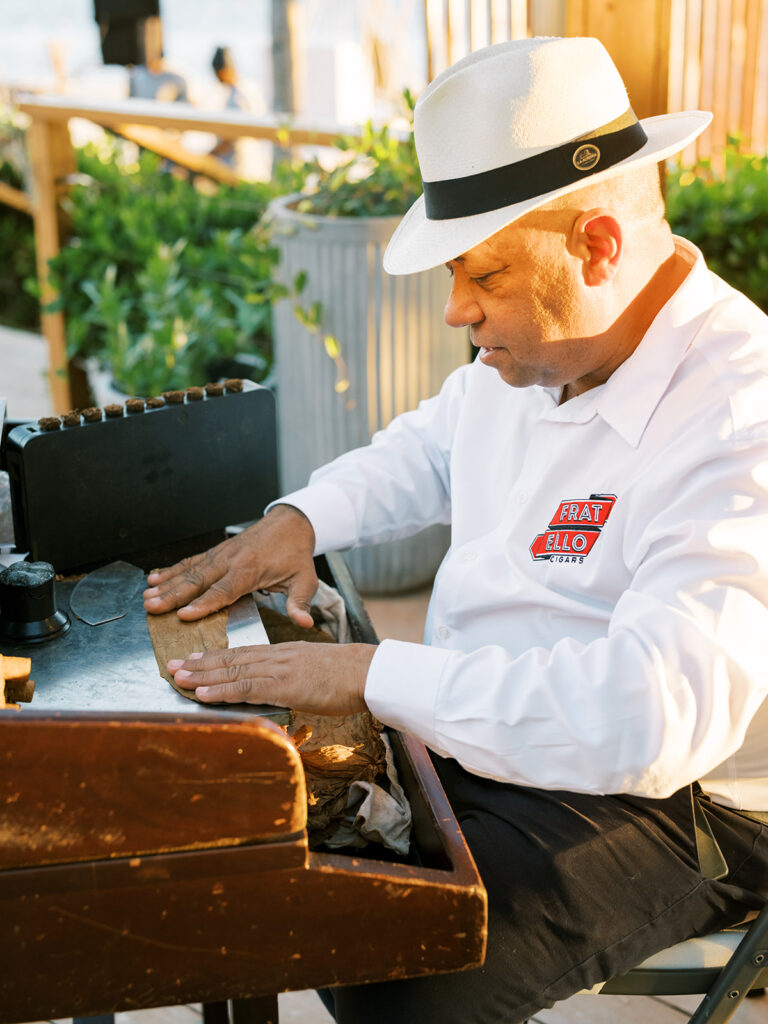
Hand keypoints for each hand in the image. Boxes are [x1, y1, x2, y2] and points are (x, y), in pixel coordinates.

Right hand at [143, 504, 317, 627]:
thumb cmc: (296, 554)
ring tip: (147, 596)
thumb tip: (304, 623)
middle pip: (198, 581)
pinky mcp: (216, 552)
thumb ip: (300, 603)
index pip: (224, 590)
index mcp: (250, 570)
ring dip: (167, 584)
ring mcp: (220, 554)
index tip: (184, 615)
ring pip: (189, 571)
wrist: (291, 524)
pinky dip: (172, 570)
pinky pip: (191, 561)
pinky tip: (155, 578)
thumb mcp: (305, 580)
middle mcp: (230, 560)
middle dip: (173, 595)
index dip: (203, 604)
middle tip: (152, 607)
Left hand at [167, 642, 375, 715]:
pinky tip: (204, 692)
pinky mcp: (285, 685)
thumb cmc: (348, 675)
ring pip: (233, 670)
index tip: (194, 659)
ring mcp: (280, 669)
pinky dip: (223, 690)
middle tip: (172, 666)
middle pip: (232, 658)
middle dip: (200, 663)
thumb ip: (295, 678)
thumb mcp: (316, 671)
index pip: (243, 653)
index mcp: (284, 653)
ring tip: (178, 678)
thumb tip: (283, 690)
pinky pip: (247, 687)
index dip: (216, 657)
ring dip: (203, 675)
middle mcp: (277, 657)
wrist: (368, 672)